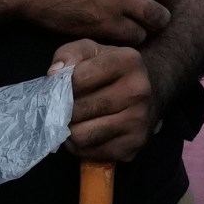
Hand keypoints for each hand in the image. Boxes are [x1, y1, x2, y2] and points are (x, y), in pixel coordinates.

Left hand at [58, 40, 154, 163]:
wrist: (150, 92)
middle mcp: (139, 91)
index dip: (63, 85)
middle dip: (64, 109)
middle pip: (78, 109)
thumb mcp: (90, 51)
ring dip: (70, 130)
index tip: (64, 86)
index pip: (78, 79)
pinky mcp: (133, 146)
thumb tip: (53, 74)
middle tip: (65, 107)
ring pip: (81, 135)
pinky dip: (80, 145)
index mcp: (128, 61)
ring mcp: (138, 121)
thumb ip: (68, 55)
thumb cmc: (111, 70)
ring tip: (74, 120)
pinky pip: (89, 152)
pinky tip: (87, 132)